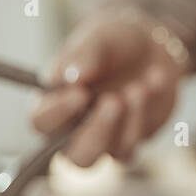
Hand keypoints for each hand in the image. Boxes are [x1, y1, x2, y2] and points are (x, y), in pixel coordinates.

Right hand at [30, 11, 186, 165]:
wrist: (149, 45)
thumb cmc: (111, 42)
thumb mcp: (96, 38)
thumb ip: (83, 55)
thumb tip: (72, 77)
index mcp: (52, 102)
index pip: (41, 121)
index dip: (58, 112)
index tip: (80, 92)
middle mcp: (74, 129)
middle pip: (76, 157)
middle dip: (97, 132)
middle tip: (113, 101)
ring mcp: (106, 138)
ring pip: (112, 154)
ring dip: (128, 120)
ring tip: (138, 86)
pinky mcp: (133, 138)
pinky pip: (139, 140)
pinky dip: (147, 112)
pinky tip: (154, 80)